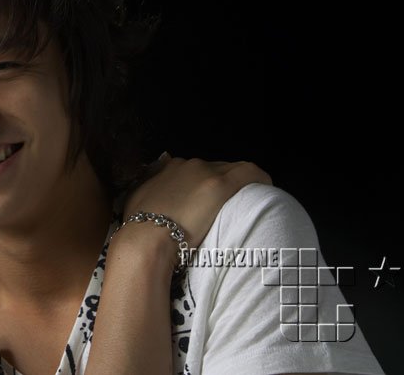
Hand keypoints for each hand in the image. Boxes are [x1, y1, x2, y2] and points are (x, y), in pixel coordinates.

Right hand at [118, 154, 271, 261]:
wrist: (145, 239)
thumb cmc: (139, 227)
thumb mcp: (137, 200)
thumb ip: (148, 188)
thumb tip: (154, 188)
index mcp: (169, 168)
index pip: (195, 170)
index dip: (204, 185)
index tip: (208, 202)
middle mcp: (188, 165)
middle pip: (215, 169)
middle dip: (221, 186)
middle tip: (224, 209)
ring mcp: (205, 173)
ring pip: (232, 170)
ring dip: (238, 185)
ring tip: (244, 204)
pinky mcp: (220, 184)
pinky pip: (250, 173)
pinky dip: (259, 179)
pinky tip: (266, 190)